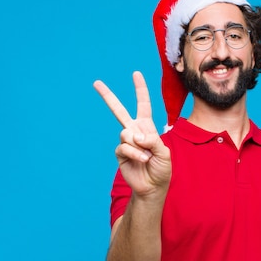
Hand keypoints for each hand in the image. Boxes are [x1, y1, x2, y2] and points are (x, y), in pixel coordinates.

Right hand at [93, 71, 170, 198]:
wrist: (153, 186)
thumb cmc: (162, 168)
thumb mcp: (164, 152)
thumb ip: (152, 140)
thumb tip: (134, 135)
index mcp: (147, 127)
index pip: (143, 104)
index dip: (140, 90)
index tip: (135, 74)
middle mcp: (134, 131)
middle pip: (119, 111)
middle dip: (108, 96)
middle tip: (96, 83)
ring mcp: (126, 142)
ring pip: (126, 133)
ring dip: (139, 146)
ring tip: (147, 157)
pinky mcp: (120, 153)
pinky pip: (124, 147)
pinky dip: (135, 153)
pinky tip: (142, 160)